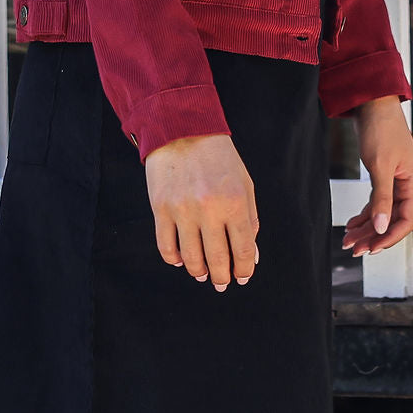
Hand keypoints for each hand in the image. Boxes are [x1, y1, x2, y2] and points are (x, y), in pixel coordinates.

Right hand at [145, 133, 258, 291]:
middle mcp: (209, 209)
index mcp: (235, 202)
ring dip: (199, 272)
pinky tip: (182, 260)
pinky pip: (166, 247)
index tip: (242, 277)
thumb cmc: (218, 157)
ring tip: (202, 274)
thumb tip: (251, 257)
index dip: (244, 270)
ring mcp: (183, 210)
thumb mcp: (244, 183)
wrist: (182, 128)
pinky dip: (174, 260)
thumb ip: (250, 220)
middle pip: (217, 260)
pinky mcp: (161, 209)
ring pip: (191, 259)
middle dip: (222, 278)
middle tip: (222, 283)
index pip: (244, 250)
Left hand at [341, 96, 412, 255]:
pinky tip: (351, 224)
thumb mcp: (380, 166)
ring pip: (382, 213)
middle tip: (353, 249)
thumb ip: (381, 198)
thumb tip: (380, 228)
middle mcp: (408, 185)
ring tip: (348, 240)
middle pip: (392, 220)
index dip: (389, 238)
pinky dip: (364, 214)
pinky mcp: (384, 175)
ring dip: (366, 228)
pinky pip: (376, 202)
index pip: (406, 221)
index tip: (371, 249)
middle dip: (373, 236)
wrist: (373, 102)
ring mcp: (396, 181)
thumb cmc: (381, 129)